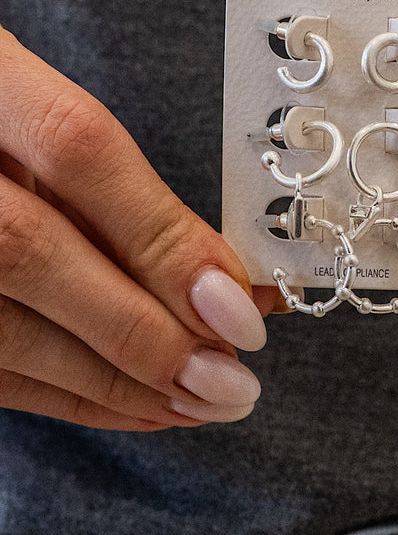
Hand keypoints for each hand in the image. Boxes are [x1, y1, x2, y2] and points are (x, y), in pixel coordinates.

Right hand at [0, 27, 269, 429]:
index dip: (160, 234)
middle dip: (144, 331)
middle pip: (32, 253)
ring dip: (115, 383)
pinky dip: (71, 397)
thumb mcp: (60, 129)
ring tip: (201, 402)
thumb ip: (131, 193)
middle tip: (230, 380)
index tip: (237, 304)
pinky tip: (140, 406)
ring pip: (5, 329)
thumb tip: (234, 283)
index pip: (76, 148)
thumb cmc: (10, 128)